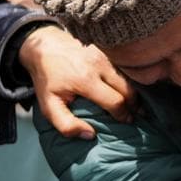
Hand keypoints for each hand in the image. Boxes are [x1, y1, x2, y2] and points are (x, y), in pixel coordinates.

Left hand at [19, 25, 134, 139]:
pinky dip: (127, 82)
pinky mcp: (106, 52)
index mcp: (85, 80)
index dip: (123, 115)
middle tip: (136, 115)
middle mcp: (99, 66)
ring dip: (133, 93)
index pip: (115, 101)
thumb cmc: (47, 78)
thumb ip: (65, 124)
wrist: (44, 46)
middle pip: (128, 89)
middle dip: (134, 105)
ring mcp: (105, 56)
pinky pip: (123, 70)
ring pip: (128, 79)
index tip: (127, 122)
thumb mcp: (48, 105)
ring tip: (134, 105)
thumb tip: (89, 134)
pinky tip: (125, 91)